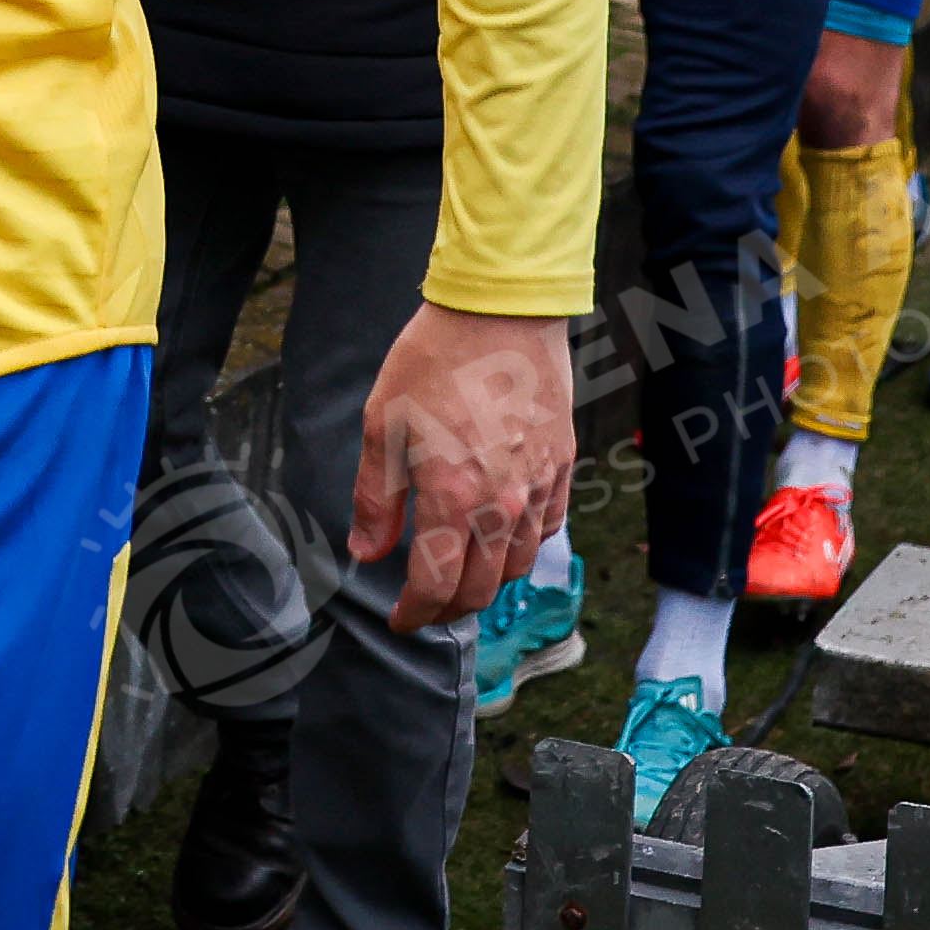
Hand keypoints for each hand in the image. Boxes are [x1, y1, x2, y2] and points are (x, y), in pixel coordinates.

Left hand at [348, 303, 570, 631]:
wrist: (500, 311)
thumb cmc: (432, 361)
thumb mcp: (382, 426)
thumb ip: (374, 499)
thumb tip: (367, 552)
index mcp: (451, 497)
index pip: (436, 586)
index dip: (414, 613)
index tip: (400, 619)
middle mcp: (501, 504)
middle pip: (481, 589)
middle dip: (449, 608)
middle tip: (427, 606)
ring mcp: (538, 486)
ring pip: (519, 565)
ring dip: (488, 582)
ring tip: (463, 575)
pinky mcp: (561, 464)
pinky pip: (549, 527)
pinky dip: (524, 545)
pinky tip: (503, 535)